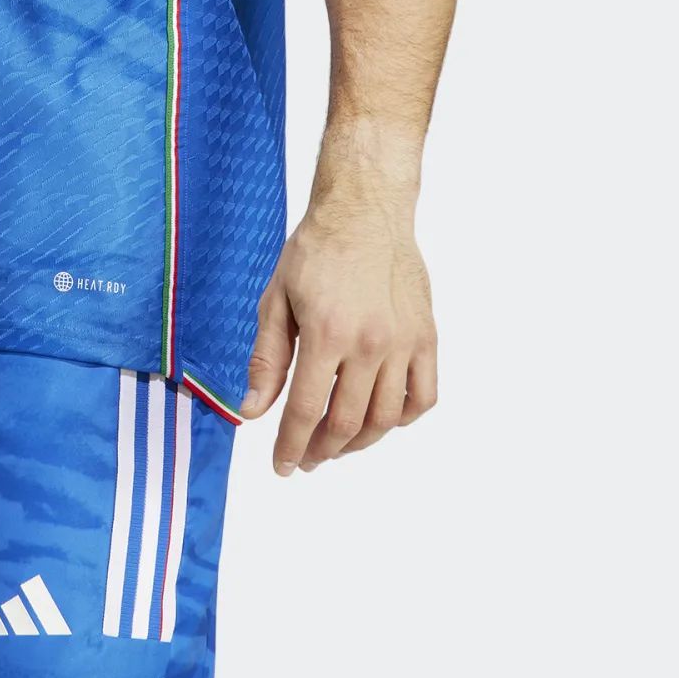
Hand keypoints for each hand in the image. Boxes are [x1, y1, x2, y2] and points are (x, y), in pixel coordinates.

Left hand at [239, 197, 437, 471]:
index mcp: (325, 333)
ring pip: (385, 419)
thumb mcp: (276, 299)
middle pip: (346, 423)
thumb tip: (252, 411)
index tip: (282, 465)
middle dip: (321, 450)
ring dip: (359, 443)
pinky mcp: (426, 337)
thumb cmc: (315, 251)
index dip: (290, 446)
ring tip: (337, 444)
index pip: (305, 411)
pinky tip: (380, 418)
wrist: (364, 212)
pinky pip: (423, 396)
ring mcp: (402, 342)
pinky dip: (402, 418)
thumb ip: (267, 359)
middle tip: (307, 458)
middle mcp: (369, 344)